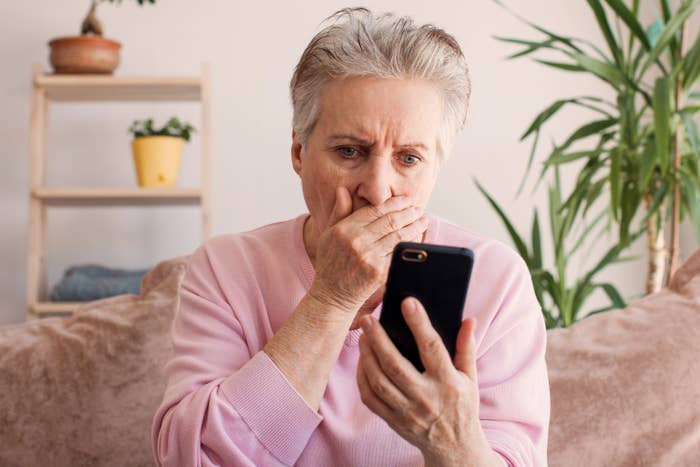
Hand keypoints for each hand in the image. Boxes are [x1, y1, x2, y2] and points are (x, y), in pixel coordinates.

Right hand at [308, 187, 427, 313]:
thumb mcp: (328, 235)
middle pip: (390, 221)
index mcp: (344, 229)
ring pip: (398, 236)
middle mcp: (357, 241)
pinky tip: (418, 239)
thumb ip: (338, 212)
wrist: (331, 296)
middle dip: (408, 213)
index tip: (406, 200)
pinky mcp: (379, 272)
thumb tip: (343, 189)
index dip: (394, 203)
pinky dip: (411, 245)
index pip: (375, 210)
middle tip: (419, 209)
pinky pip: (399, 254)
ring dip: (415, 227)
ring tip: (423, 221)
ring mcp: (369, 257)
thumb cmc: (330, 264)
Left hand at [357, 297, 494, 465]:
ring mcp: (407, 412)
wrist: (455, 448)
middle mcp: (426, 398)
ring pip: (379, 381)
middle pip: (395, 365)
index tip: (407, 302)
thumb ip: (467, 347)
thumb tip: (469, 319)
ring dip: (366, 356)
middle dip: (378, 339)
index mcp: (448, 383)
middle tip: (368, 319)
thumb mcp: (470, 378)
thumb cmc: (462, 406)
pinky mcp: (393, 421)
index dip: (419, 323)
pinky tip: (362, 361)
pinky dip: (363, 377)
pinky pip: (370, 398)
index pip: (432, 348)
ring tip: (363, 336)